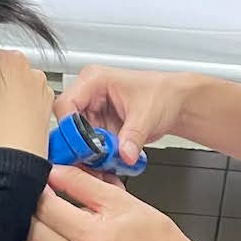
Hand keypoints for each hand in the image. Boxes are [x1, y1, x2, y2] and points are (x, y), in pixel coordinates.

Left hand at [19, 167, 201, 240]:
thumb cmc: (150, 235)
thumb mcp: (121, 199)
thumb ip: (82, 182)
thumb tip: (52, 169)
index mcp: (93, 235)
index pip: (46, 207)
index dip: (39, 188)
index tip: (40, 179)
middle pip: (31, 230)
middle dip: (28, 208)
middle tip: (35, 196)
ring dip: (24, 233)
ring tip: (36, 219)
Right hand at [56, 66, 189, 165]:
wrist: (175, 102)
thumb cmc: (162, 95)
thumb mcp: (147, 115)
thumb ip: (133, 136)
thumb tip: (124, 154)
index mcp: (94, 80)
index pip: (66, 105)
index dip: (69, 129)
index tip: (80, 148)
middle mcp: (88, 93)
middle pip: (67, 124)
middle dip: (79, 145)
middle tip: (93, 159)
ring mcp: (92, 110)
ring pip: (75, 137)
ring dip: (88, 152)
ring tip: (104, 161)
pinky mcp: (97, 125)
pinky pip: (87, 144)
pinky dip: (96, 155)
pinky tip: (107, 161)